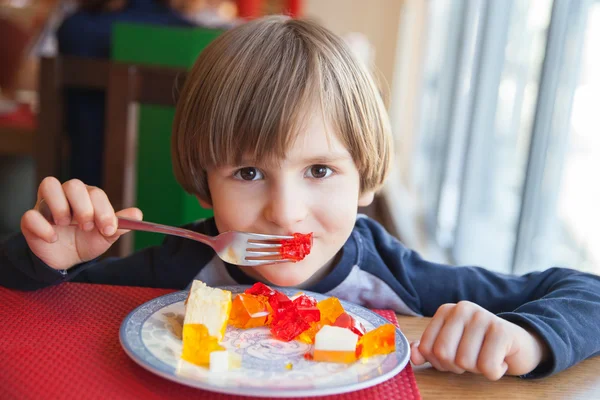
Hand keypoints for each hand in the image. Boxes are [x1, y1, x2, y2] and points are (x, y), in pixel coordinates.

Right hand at [20, 177, 141, 270]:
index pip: (95, 193)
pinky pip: (30, 214)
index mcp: (87, 197)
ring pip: (49, 184)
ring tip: (66, 226)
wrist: (66, 260)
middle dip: (84, 208)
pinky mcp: (30, 220)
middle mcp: (66, 195)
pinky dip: (43, 227)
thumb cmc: (86, 241)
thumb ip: (120, 225)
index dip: (103, 210)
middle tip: (86, 227)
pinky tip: (53, 238)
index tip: (107, 229)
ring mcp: (46, 205)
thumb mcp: (105, 235)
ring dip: (61, 207)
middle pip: (74, 184)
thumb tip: (138, 214)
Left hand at [410, 301, 548, 379]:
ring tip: (486, 357)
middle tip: (472, 360)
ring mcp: (482, 316)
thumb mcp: (452, 347)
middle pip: (443, 354)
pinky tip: (500, 360)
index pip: (427, 347)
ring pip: (465, 362)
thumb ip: (429, 350)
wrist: (520, 345)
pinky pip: (487, 366)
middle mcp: (462, 309)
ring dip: (477, 369)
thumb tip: (414, 355)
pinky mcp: (502, 330)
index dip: (439, 362)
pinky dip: (494, 372)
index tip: (455, 358)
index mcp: (446, 311)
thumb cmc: (480, 347)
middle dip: (456, 367)